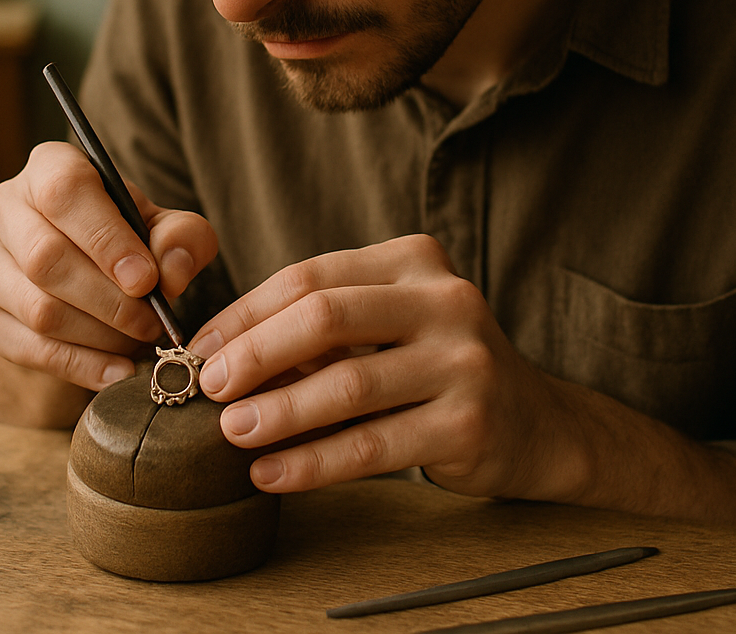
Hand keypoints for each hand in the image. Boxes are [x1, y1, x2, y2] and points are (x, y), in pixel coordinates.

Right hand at [0, 141, 218, 391]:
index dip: (106, 239)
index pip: (65, 193)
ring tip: (138, 342)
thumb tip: (169, 271)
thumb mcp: (165, 229)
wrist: (83, 284)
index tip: (146, 281)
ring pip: (37, 309)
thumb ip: (182, 238)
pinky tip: (117, 370)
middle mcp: (3, 207)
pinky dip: (80, 365)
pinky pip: (28, 348)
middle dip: (109, 300)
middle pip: (46, 258)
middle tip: (152, 323)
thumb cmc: (127, 242)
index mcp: (48, 167)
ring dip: (98, 335)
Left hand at [186, 234, 583, 499]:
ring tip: (232, 433)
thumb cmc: (436, 371)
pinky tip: (272, 474)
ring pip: (348, 385)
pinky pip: (372, 447)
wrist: (536, 425)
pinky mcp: (469, 424)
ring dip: (278, 411)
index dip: (245, 314)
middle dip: (255, 353)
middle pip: (326, 316)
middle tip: (209, 387)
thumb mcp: (387, 329)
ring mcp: (463, 361)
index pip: (311, 277)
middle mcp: (445, 300)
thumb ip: (319, 334)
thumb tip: (220, 359)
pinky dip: (313, 462)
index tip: (200, 350)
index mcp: (414, 261)